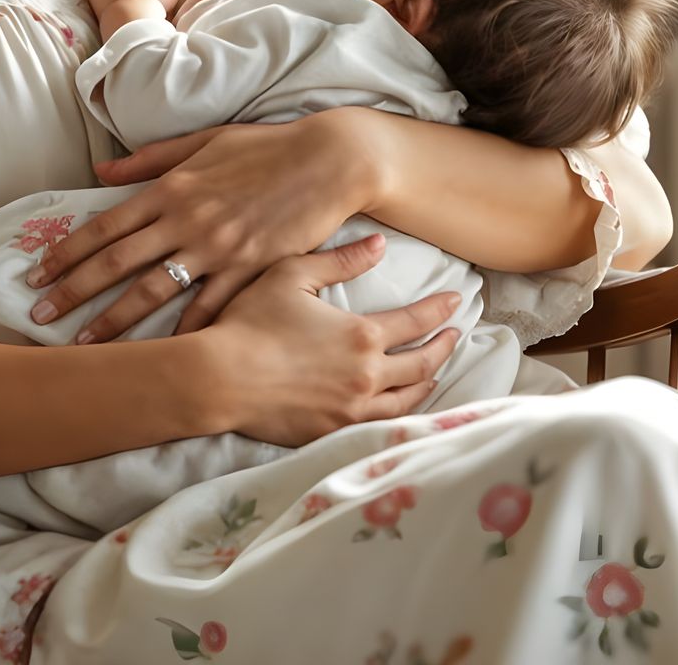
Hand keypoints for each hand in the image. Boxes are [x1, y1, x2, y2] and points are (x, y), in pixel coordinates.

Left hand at [25, 112, 372, 341]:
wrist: (327, 160)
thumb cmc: (264, 147)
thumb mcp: (203, 141)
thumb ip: (150, 159)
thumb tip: (100, 170)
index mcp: (171, 187)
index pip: (105, 226)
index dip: (66, 253)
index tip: (37, 275)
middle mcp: (186, 219)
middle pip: (118, 264)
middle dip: (73, 293)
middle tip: (39, 317)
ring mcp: (218, 248)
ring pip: (154, 292)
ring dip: (114, 322)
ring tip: (84, 346)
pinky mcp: (251, 269)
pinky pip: (210, 309)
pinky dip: (183, 334)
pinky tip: (161, 356)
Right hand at [203, 235, 462, 446]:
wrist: (221, 377)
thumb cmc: (252, 321)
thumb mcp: (293, 276)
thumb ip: (340, 261)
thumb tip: (380, 244)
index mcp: (362, 335)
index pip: (416, 321)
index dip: (439, 310)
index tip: (456, 301)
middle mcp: (367, 375)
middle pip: (421, 364)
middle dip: (443, 347)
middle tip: (455, 336)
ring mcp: (353, 410)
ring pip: (407, 400)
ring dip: (427, 382)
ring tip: (434, 372)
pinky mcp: (335, 432)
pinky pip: (382, 425)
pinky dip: (402, 413)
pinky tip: (401, 406)